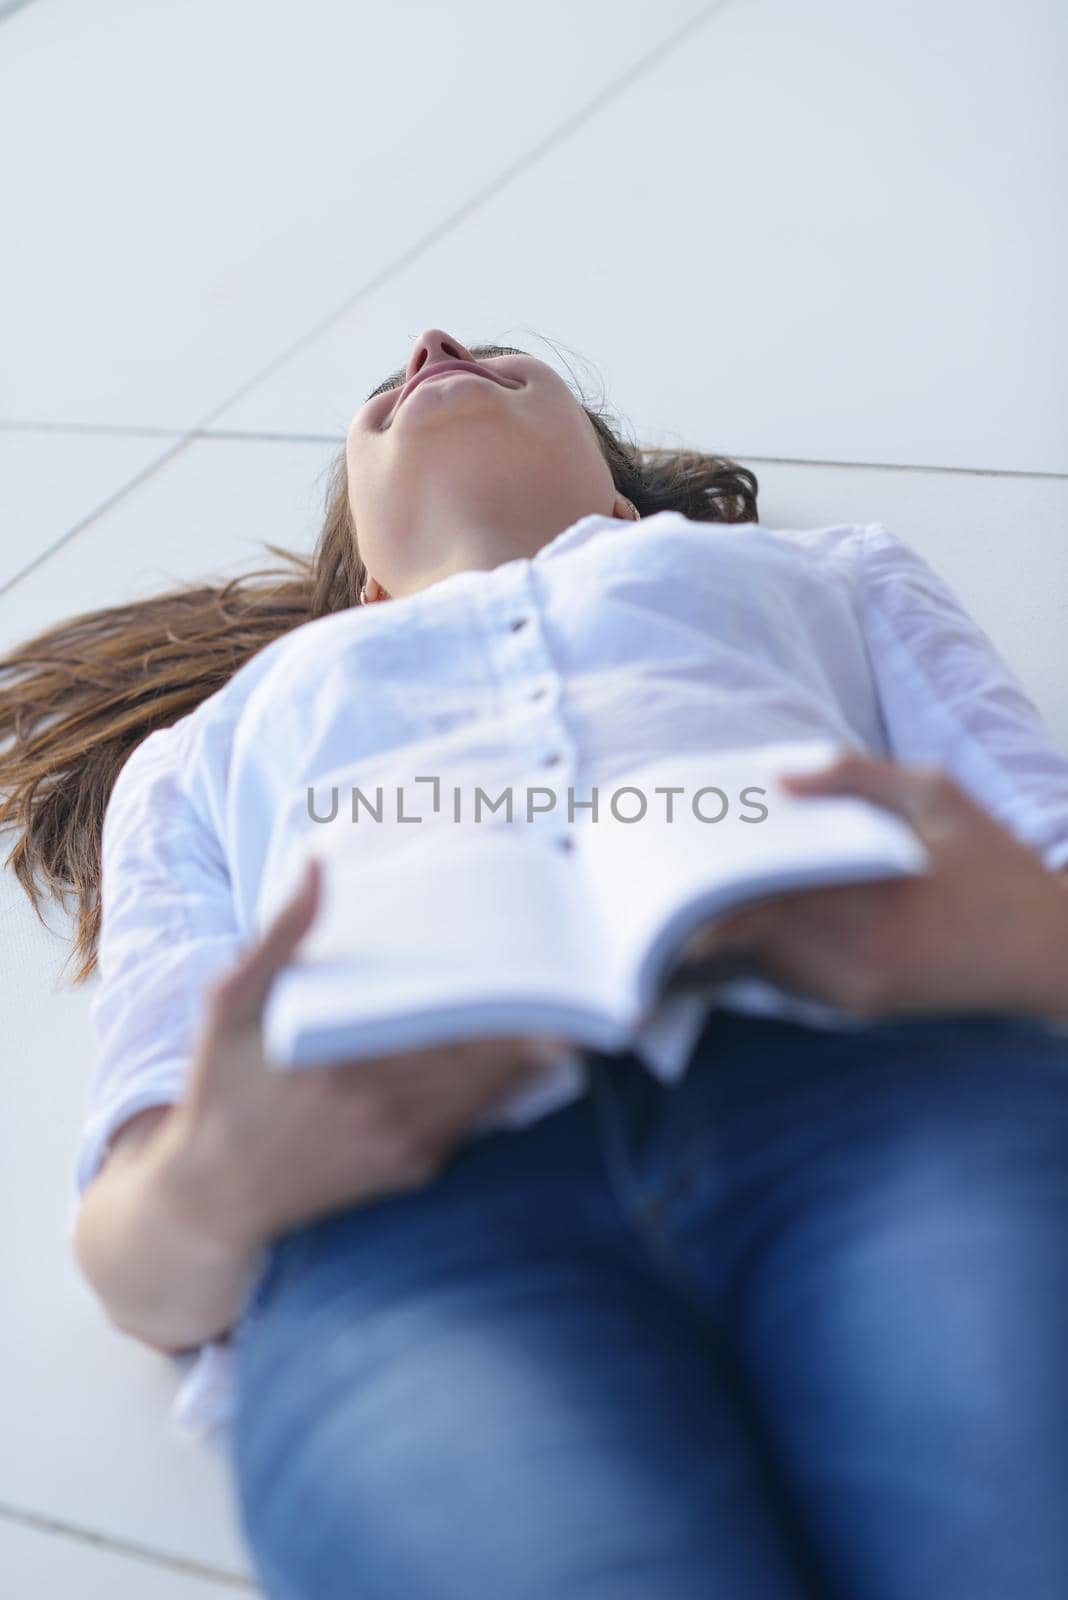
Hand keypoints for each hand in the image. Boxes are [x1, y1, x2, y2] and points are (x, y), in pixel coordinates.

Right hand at [170, 858, 566, 1250]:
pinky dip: (502, 1091)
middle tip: (571, 988)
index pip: (442, 1020)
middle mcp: (379, 1105)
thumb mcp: (231, 1002)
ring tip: (568, 1020)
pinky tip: (529, 1062)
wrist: (213, 1194)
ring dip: (529, 1058)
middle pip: (481, 1056)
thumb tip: (317, 868)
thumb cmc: (222, 1087)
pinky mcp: (409, 1169)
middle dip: (530, 1025)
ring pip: (487, 1090)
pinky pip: (472, 1122)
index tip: (535, 969)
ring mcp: (400, 1143)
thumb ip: (279, 935)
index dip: (498, 1000)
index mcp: (341, 1057)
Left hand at [685, 753, 1067, 1020]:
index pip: (756, 900)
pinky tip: (754, 906)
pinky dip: (766, 940)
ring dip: (731, 921)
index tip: (670, 853)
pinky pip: (788, 972)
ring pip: (760, 955)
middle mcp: (852, 960)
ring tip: (695, 879)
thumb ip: (858, 779)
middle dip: (702, 900)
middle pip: (744, 932)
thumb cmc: (997, 867)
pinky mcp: (857, 1006)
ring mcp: (852, 990)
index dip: (705, 880)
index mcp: (867, 902)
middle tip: (663, 866)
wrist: (1054, 956)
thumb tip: (779, 777)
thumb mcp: (939, 797)